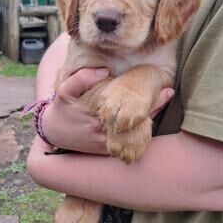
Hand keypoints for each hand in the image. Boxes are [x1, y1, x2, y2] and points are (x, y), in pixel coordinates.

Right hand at [40, 68, 173, 153]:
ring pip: (135, 135)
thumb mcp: (65, 91)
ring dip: (149, 120)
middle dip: (154, 109)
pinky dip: (140, 132)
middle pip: (136, 124)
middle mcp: (105, 135)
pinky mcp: (107, 151)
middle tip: (169, 93)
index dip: (150, 102)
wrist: (54, 133)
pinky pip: (128, 142)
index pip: (129, 110)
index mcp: (97, 119)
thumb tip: (104, 70)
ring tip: (164, 101)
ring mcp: (107, 146)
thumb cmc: (62, 110)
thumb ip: (81, 79)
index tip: (166, 90)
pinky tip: (149, 118)